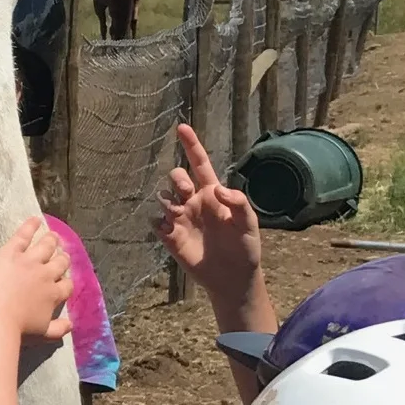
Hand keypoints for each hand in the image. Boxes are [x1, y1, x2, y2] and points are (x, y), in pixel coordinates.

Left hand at [0, 216, 71, 348]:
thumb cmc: (17, 330)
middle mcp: (46, 275)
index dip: (66, 282)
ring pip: (47, 245)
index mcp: (54, 294)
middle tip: (61, 254)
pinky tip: (36, 219)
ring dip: (52, 240)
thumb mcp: (42, 334)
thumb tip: (72, 325)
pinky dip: (31, 226)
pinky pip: (24, 235)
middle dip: (62, 258)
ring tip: (53, 236)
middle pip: (61, 262)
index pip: (67, 285)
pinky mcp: (11, 252)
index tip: (63, 281)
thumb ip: (58, 329)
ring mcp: (30, 261)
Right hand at [155, 124, 265, 319]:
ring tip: (176, 211)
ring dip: (167, 199)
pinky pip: (156, 222)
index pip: (200, 163)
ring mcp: (180, 219)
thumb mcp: (248, 223)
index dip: (191, 145)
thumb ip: (238, 202)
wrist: (233, 277)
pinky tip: (168, 227)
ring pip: (163, 197)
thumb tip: (218, 189)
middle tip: (185, 191)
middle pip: (176, 177)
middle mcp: (193, 202)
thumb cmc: (244, 247)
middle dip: (177, 178)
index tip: (181, 127)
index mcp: (212, 193)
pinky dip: (157, 220)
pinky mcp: (170, 237)